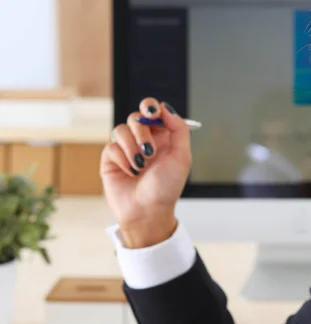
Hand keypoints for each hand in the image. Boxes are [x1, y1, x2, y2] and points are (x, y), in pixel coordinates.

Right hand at [100, 98, 191, 247]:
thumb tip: (165, 108)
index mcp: (163, 138)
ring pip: (121, 130)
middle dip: (142, 133)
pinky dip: (122, 159)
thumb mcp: (182, 158)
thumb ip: (179, 129)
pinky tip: (130, 172)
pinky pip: (111, 147)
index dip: (150, 106)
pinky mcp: (111, 159)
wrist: (148, 211)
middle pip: (136, 118)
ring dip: (132, 147)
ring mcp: (126, 149)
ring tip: (140, 166)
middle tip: (149, 152)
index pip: (153, 112)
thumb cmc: (167, 188)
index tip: (151, 112)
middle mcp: (144, 141)